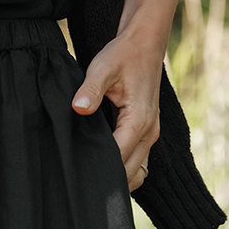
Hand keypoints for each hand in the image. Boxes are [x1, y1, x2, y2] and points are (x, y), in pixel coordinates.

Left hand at [72, 26, 166, 191]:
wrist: (145, 44)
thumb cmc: (123, 55)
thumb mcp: (102, 67)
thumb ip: (90, 89)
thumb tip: (78, 107)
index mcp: (139, 120)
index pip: (118, 157)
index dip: (99, 168)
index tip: (77, 174)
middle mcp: (150, 132)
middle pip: (130, 172)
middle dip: (108, 179)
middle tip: (79, 184)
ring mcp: (151, 134)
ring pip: (138, 172)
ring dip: (118, 178)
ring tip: (92, 178)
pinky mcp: (148, 132)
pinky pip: (139, 162)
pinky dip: (125, 169)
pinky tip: (104, 167)